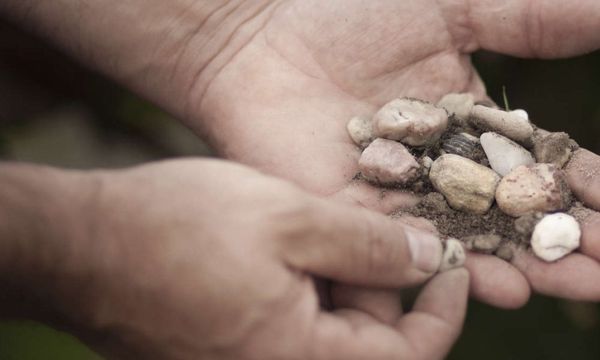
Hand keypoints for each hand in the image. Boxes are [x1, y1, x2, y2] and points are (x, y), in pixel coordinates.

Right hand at [31, 159, 467, 358]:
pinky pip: (291, 328)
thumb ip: (368, 242)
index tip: (452, 261)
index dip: (445, 309)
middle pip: (370, 344)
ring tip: (327, 230)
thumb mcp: (288, 217)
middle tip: (379, 229)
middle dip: (385, 286)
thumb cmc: (177, 228)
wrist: (81, 246)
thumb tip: (429, 255)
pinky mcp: (226, 353)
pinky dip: (308, 289)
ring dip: (343, 283)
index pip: (409, 358)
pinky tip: (292, 248)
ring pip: (330, 332)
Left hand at [186, 0, 599, 307]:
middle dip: (566, 237)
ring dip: (529, 262)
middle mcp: (439, 170)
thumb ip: (530, 19)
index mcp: (466, 125)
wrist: (262, 38)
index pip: (535, 163)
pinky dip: (457, 267)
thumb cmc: (349, 14)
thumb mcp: (454, 10)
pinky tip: (505, 285)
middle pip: (512, 212)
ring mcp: (400, 197)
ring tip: (583, 284)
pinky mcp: (358, 217)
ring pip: (472, 239)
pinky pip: (413, 250)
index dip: (581, 184)